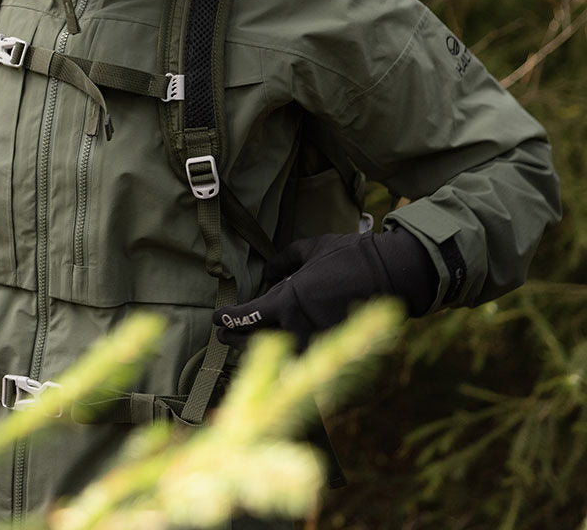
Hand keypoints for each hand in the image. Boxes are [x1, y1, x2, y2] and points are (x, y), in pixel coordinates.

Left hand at [214, 229, 436, 347]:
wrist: (391, 274)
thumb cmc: (348, 255)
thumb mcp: (311, 249)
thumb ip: (285, 260)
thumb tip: (269, 271)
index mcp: (288, 300)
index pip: (249, 316)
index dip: (230, 318)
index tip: (216, 318)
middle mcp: (299, 327)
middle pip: (258, 340)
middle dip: (237, 339)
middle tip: (222, 338)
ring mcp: (319, 342)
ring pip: (279, 354)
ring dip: (259, 351)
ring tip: (242, 347)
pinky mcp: (336, 348)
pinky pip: (306, 358)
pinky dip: (288, 359)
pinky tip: (278, 358)